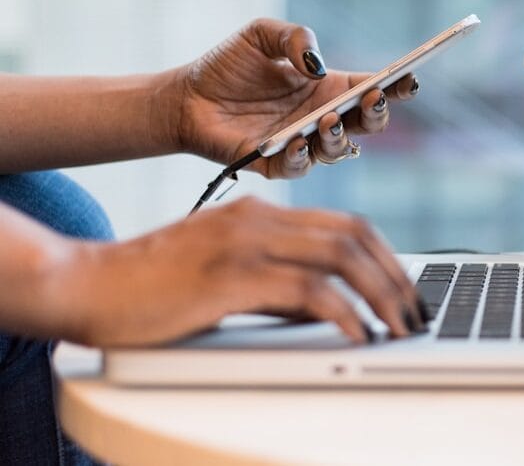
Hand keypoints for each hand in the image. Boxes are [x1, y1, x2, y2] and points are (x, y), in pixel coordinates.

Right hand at [55, 197, 425, 346]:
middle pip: (354, 235)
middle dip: (396, 276)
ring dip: (381, 294)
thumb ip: (276, 283)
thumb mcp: (225, 274)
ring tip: (399, 327)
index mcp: (260, 212)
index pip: (346, 224)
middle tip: (415, 312)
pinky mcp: (230, 276)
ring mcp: (245, 243)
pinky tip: (358, 334)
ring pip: (341, 257)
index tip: (406, 289)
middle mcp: (258, 218)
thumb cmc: (150, 287)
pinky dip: (343, 313)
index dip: (386, 256)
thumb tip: (327, 308)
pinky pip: (307, 290)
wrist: (85, 285)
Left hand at [172, 18, 418, 177]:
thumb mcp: (261, 34)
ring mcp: (302, 143)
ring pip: (339, 151)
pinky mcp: (275, 164)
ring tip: (328, 120)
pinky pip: (298, 167)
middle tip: (372, 98)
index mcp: (328, 88)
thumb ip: (294, 37)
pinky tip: (297, 140)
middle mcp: (322, 118)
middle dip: (377, 113)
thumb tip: (316, 65)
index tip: (409, 78)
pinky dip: (302, 156)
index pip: (373, 89)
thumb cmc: (227, 66)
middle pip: (367, 124)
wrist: (185, 97)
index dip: (396, 86)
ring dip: (340, 137)